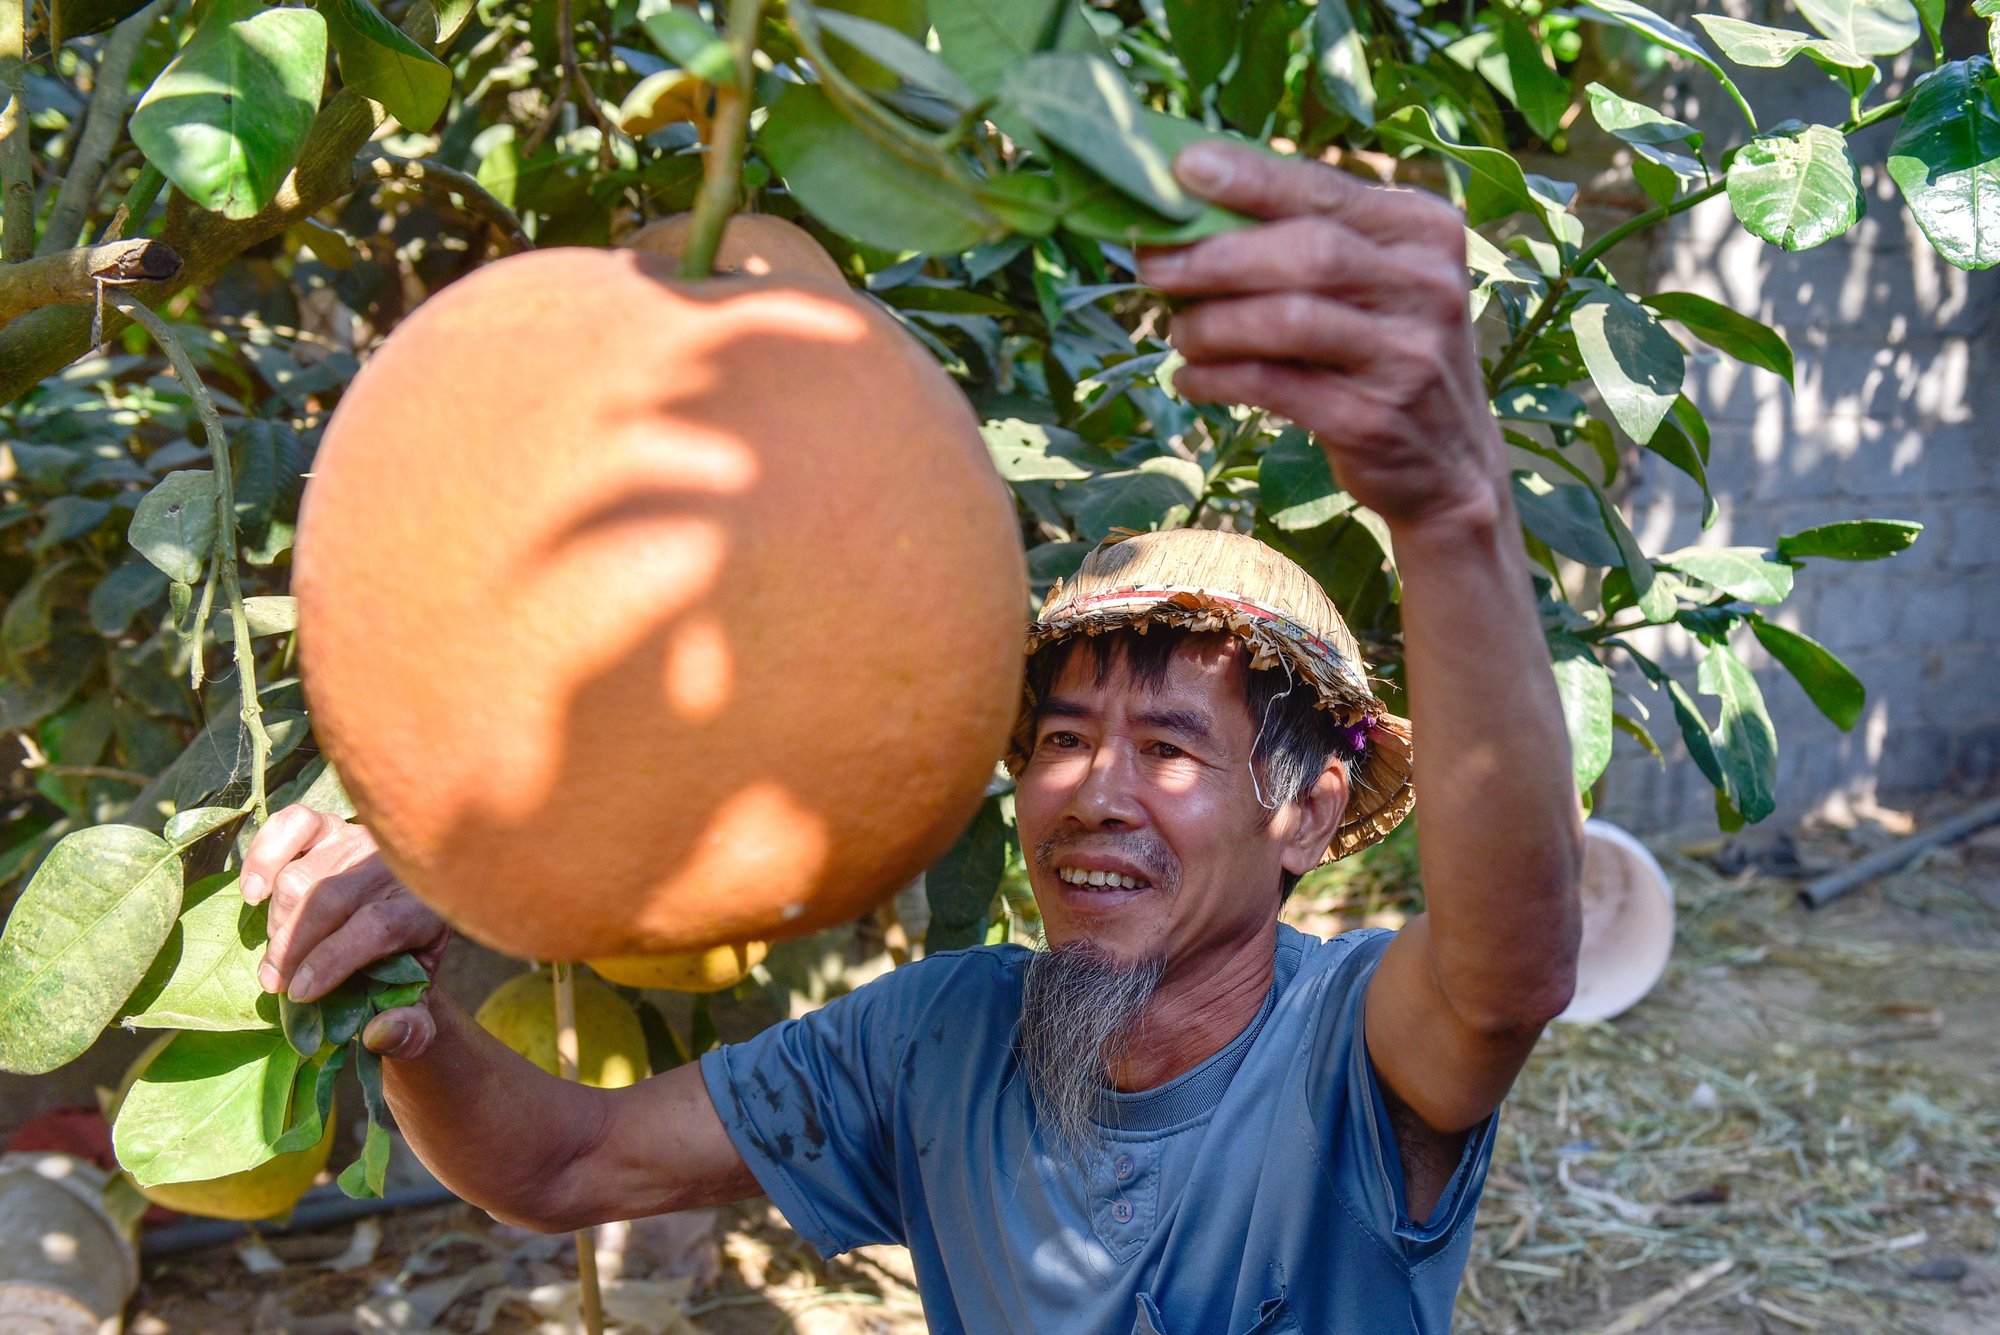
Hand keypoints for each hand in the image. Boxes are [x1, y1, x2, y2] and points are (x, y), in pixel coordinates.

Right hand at [241, 804, 449, 1058]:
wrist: (412, 910)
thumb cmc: (407, 961)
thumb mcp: (419, 998)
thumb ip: (411, 1028)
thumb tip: (378, 1035)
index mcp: (423, 909)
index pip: (376, 926)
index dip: (333, 960)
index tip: (301, 993)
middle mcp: (392, 868)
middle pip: (330, 901)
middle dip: (293, 949)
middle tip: (275, 984)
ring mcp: (358, 841)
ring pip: (302, 875)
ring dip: (278, 921)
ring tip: (276, 956)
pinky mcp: (331, 827)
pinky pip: (293, 825)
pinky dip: (264, 854)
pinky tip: (252, 893)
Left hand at [1137, 142, 1506, 531]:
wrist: (1450, 465)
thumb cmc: (1386, 353)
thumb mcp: (1377, 282)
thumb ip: (1312, 237)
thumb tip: (1195, 199)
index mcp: (1425, 230)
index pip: (1325, 190)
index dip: (1250, 178)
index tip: (1183, 169)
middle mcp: (1427, 286)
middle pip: (1308, 251)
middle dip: (1216, 255)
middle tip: (1153, 265)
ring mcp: (1405, 355)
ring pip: (1289, 319)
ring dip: (1212, 323)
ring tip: (1178, 332)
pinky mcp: (1373, 419)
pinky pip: (1274, 385)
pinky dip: (1218, 378)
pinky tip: (1190, 379)